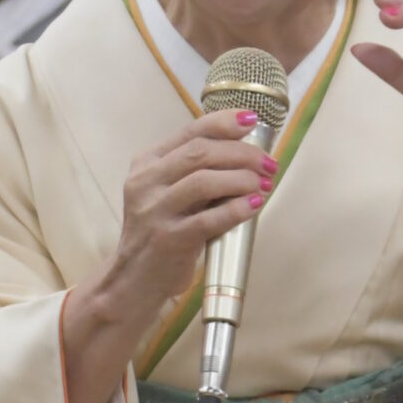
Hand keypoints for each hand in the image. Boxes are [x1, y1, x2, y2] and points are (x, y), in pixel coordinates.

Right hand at [110, 107, 276, 332]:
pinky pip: (209, 219)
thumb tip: (246, 153)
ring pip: (204, 181)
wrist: (134, 281)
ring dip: (242, 178)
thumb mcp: (168, 194)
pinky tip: (254, 205)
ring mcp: (155, 211)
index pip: (190, 131)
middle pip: (201, 153)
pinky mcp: (168, 239)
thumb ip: (195, 172)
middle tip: (268, 163)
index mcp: (147, 163)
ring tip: (263, 183)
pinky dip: (237, 209)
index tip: (253, 121)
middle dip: (242, 153)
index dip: (225, 122)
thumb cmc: (161, 233)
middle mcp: (146, 182)